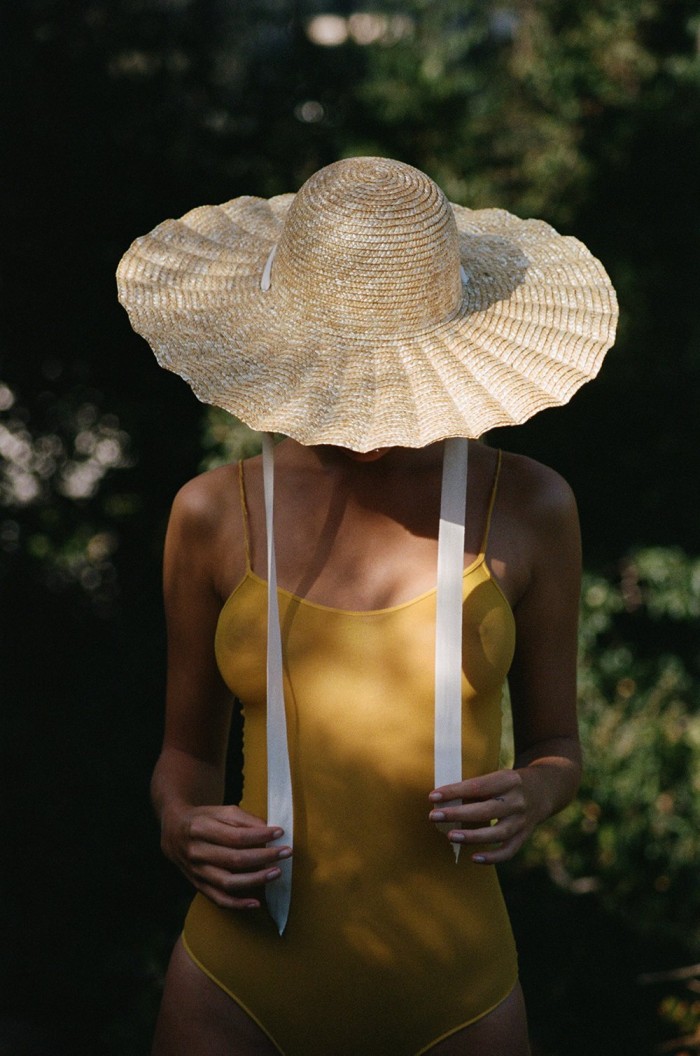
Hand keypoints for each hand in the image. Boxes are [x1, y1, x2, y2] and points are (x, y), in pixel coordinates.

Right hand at [161, 802, 291, 909]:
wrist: (174, 832)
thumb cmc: (203, 819)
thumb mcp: (220, 811)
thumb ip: (243, 819)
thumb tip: (268, 830)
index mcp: (200, 828)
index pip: (235, 836)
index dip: (259, 836)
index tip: (279, 832)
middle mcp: (196, 852)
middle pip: (234, 859)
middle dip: (264, 856)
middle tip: (286, 852)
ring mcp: (196, 872)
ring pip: (228, 882)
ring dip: (256, 880)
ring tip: (276, 873)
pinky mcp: (197, 886)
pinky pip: (219, 900)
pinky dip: (238, 904)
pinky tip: (256, 902)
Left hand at [428, 769, 542, 863]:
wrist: (545, 788)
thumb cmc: (508, 782)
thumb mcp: (497, 776)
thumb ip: (476, 787)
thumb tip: (444, 800)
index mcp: (509, 780)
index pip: (478, 786)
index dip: (455, 791)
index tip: (433, 795)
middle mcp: (518, 801)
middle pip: (486, 810)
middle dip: (458, 814)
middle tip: (434, 816)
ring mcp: (523, 820)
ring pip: (497, 833)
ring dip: (472, 836)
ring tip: (451, 836)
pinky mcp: (524, 835)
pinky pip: (508, 850)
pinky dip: (492, 857)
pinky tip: (473, 858)